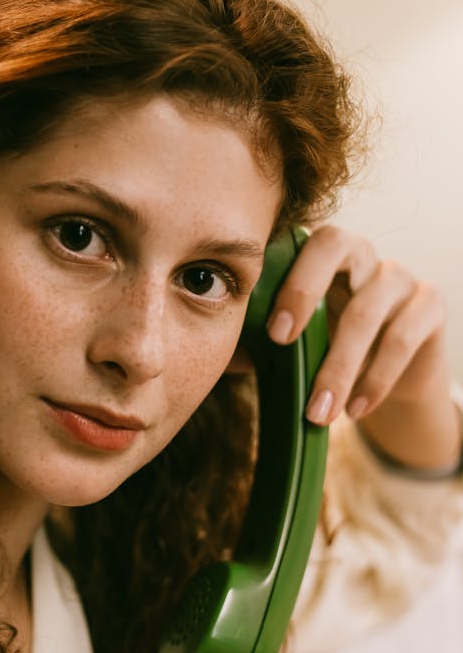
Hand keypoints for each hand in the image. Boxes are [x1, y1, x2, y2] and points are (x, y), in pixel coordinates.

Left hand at [265, 224, 459, 469]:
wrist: (387, 376)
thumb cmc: (326, 348)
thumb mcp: (295, 340)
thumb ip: (262, 335)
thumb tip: (220, 350)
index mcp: (320, 253)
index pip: (305, 240)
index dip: (290, 279)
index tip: (274, 332)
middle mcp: (362, 253)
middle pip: (337, 250)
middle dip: (305, 299)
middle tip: (282, 347)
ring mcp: (399, 276)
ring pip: (367, 310)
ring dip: (339, 367)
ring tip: (318, 413)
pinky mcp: (431, 304)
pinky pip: (401, 339)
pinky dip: (374, 380)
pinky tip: (354, 409)